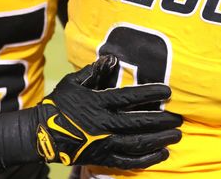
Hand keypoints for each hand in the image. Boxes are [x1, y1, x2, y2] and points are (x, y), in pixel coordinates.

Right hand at [35, 54, 182, 167]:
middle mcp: (104, 124)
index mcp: (98, 103)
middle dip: (162, 120)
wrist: (42, 135)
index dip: (150, 93)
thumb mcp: (73, 82)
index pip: (130, 97)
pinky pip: (129, 161)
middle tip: (179, 118)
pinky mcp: (103, 158)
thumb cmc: (59, 105)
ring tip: (176, 135)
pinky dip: (147, 159)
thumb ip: (94, 71)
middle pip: (139, 123)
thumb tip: (112, 59)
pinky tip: (162, 154)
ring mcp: (104, 144)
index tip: (168, 91)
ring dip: (160, 140)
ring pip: (138, 143)